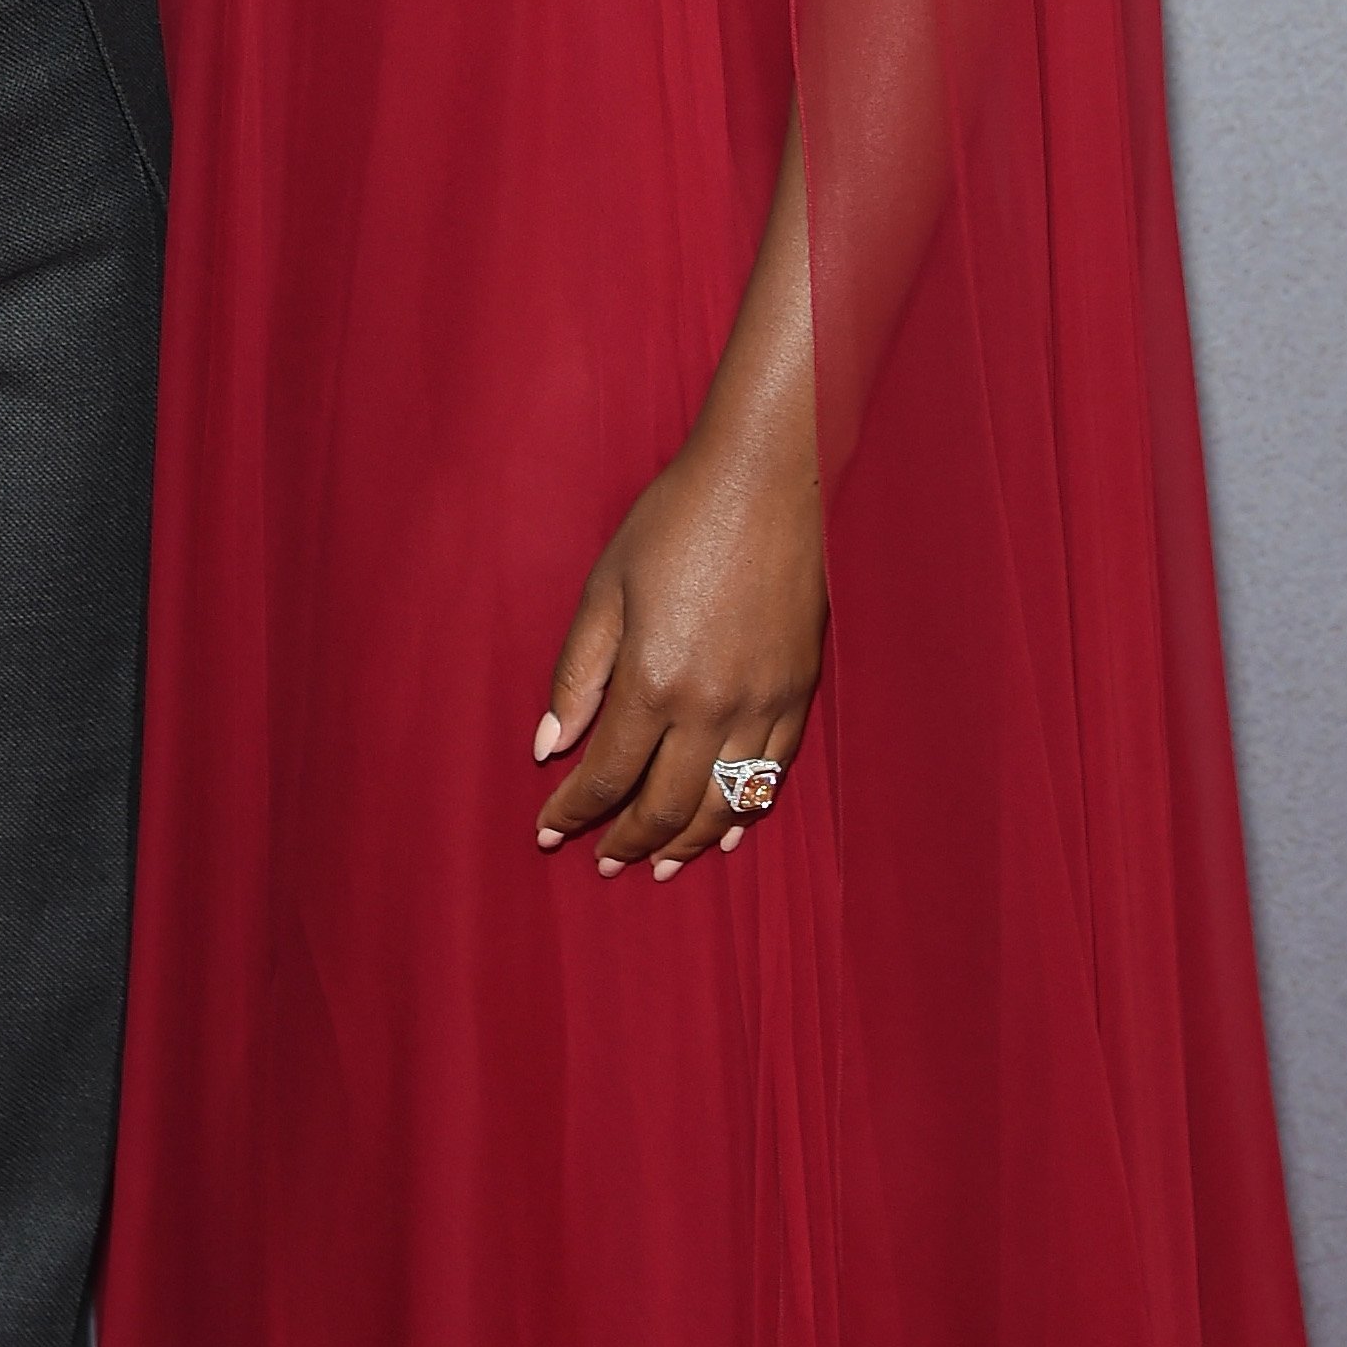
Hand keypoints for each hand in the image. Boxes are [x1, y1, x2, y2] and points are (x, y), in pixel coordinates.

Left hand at [531, 429, 825, 880]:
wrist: (765, 480)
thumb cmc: (674, 521)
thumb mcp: (605, 587)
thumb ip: (577, 674)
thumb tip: (548, 746)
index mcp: (653, 680)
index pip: (606, 775)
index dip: (573, 811)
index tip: (548, 830)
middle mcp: (711, 707)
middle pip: (664, 805)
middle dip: (627, 841)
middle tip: (601, 863)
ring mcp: (762, 705)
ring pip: (721, 804)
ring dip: (684, 844)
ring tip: (656, 866)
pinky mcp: (798, 694)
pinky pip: (771, 776)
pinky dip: (743, 813)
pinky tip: (723, 831)